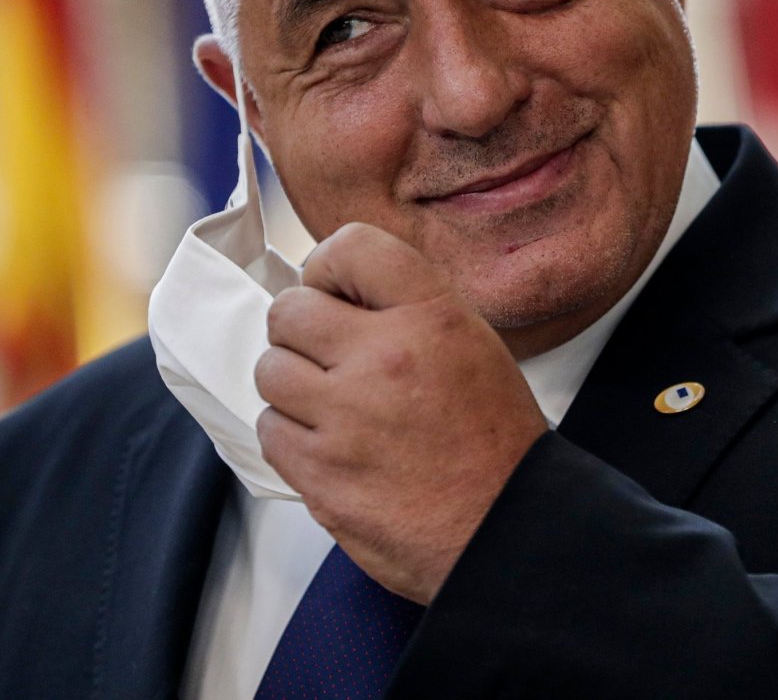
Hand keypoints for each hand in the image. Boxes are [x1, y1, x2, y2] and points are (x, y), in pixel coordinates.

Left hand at [257, 222, 549, 603]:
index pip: (348, 246)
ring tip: (333, 405)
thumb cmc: (494, 442)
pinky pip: (270, 430)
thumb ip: (405, 307)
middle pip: (289, 310)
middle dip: (303, 330)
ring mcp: (346, 417)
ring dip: (293, 384)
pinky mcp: (320, 473)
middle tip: (330, 356)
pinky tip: (329, 445)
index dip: (328, 267)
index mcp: (431, 316)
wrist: (507, 530)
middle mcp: (384, 357)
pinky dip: (291, 435)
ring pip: (270, 370)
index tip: (333, 293)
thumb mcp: (472, 343)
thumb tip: (335, 292)